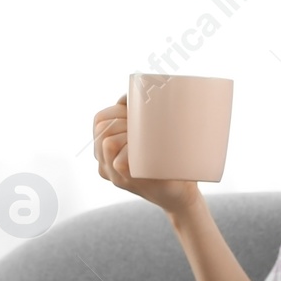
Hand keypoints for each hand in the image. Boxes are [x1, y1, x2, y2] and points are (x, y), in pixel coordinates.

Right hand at [92, 94, 201, 214]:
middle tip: (143, 125)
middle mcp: (105, 163)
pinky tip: (137, 153)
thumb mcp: (152, 136)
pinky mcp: (129, 183)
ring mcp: (115, 174)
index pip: (99, 119)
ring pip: (108, 143)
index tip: (136, 110)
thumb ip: (143, 117)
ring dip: (125, 134)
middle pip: (102, 129)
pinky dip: (128, 155)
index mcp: (106, 148)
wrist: (181, 193)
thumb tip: (138, 87)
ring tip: (143, 138)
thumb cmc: (167, 160)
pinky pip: (120, 163)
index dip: (117, 109)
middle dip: (123, 120)